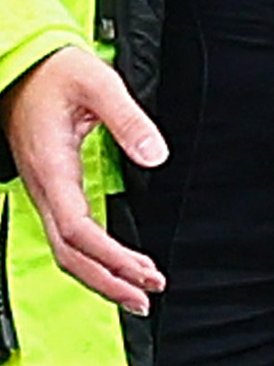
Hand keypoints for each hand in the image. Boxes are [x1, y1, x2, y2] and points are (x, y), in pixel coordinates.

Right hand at [6, 45, 164, 312]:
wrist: (23, 67)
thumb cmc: (56, 73)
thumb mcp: (98, 84)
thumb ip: (130, 120)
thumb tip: (157, 156)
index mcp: (52, 167)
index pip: (78, 230)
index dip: (111, 257)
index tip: (145, 272)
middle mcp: (44, 186)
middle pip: (69, 252)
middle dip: (107, 281)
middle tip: (145, 297)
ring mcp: (45, 190)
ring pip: (65, 249)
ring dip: (100, 275)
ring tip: (137, 292)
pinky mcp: (52, 188)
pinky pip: (68, 234)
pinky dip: (92, 257)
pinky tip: (117, 265)